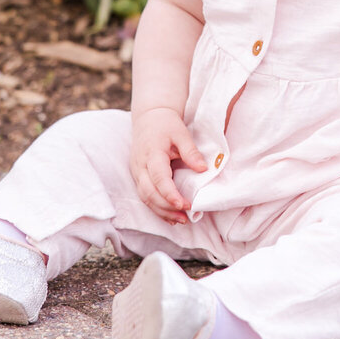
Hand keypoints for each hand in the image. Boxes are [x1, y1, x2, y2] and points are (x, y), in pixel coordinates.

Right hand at [129, 106, 206, 226]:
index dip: (170, 194)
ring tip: (180, 220)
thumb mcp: (181, 133)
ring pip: (145, 197)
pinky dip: (157, 208)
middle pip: (149, 192)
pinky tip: (170, 216)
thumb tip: (203, 169)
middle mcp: (140, 165)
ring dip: (162, 211)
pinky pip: (145, 196)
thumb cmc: (166, 125)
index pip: (159, 178)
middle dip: (167, 207)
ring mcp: (136, 172)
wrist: (148, 118)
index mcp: (152, 153)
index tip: (185, 204)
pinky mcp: (138, 176)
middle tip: (186, 216)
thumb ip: (191, 151)